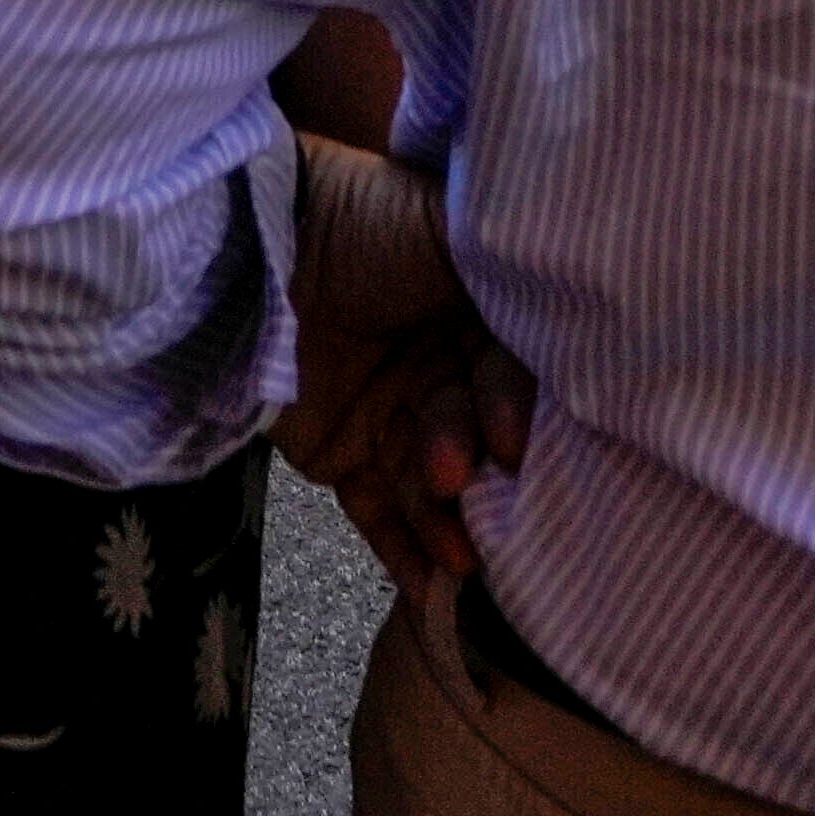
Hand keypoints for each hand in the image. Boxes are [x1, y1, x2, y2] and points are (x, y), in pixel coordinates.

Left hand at [282, 135, 527, 599]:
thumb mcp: (452, 234)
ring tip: (460, 560)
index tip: (509, 444)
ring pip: (435, 486)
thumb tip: (569, 347)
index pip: (514, 377)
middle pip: (479, 440)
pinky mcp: (344, 458)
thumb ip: (511, 286)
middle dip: (478, 475)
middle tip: (470, 495)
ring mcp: (396, 418)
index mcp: (484, 315)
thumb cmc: (358, 221)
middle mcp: (449, 371)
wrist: (245, 239)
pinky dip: (406, 554)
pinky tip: (433, 594)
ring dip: (448, 524)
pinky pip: (381, 514)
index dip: (511, 409)